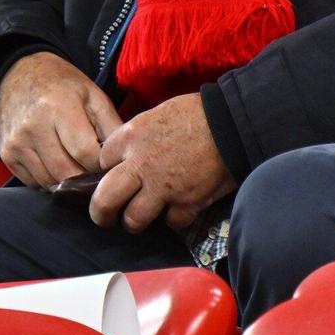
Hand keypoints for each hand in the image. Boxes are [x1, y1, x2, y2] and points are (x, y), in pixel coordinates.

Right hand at [0, 51, 123, 190]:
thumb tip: (124, 157)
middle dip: (86, 178)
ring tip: (82, 171)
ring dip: (69, 184)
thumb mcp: (93, 95)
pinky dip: (50, 181)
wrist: (19, 77)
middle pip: (66, 172)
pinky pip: (34, 182)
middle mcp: (34, 127)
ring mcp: (17, 143)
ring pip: (49, 182)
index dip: (101, 164)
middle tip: (99, 175)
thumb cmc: (63, 86)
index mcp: (60, 107)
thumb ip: (112, 125)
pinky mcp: (7, 155)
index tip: (110, 163)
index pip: (85, 152)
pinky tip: (60, 168)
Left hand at [89, 93, 235, 232]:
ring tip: (140, 219)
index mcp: (132, 136)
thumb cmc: (199, 112)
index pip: (102, 161)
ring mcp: (162, 186)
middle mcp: (141, 164)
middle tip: (106, 216)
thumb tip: (132, 152)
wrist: (232, 121)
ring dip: (135, 221)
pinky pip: (171, 221)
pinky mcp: (185, 202)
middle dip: (101, 212)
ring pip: (133, 219)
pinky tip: (178, 210)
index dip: (107, 170)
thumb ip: (140, 135)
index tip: (116, 174)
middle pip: (104, 199)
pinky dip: (174, 218)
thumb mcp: (160, 113)